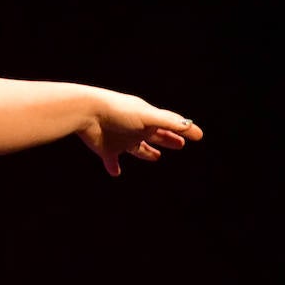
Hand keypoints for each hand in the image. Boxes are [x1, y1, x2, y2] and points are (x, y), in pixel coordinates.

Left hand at [78, 93, 202, 176]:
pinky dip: (113, 167)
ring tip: (156, 157)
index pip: (169, 125)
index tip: (197, 136)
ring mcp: (120, 139)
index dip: (183, 130)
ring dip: (146, 153)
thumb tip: (192, 128)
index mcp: (147, 119)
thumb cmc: (118, 111)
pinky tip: (116, 173)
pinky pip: (111, 161)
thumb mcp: (147, 116)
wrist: (87, 112)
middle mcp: (135, 129)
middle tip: (179, 144)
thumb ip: (168, 123)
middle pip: (155, 136)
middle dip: (167, 140)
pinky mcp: (106, 149)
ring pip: (137, 148)